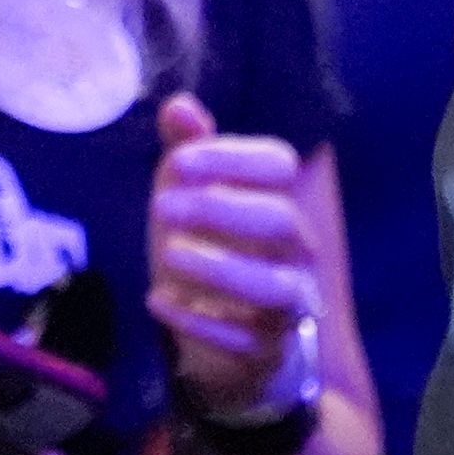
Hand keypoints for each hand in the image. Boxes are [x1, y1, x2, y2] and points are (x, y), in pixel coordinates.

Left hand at [147, 93, 321, 423]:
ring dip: (220, 268)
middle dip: (220, 208)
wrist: (223, 335)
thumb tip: (179, 105)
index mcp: (278, 199)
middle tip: (161, 206)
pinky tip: (158, 301)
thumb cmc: (210, 248)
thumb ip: (188, 151)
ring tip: (168, 256)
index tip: (179, 161)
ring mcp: (286, 304)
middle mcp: (295, 250)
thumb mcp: (190, 196)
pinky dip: (200, 322)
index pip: (279, 165)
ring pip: (276, 287)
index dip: (232, 157)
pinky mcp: (266, 349)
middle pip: (282, 220)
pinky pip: (245, 340)